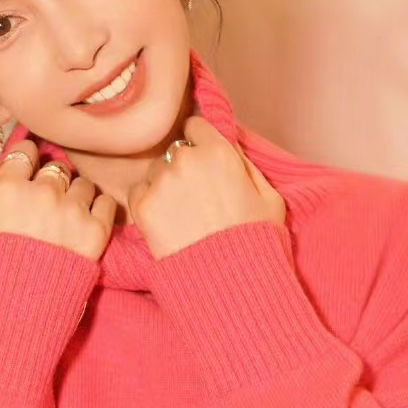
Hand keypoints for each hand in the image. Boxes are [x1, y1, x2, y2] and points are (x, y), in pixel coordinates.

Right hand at [0, 137, 117, 263]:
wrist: (15, 319)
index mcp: (8, 189)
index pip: (25, 151)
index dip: (26, 160)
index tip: (28, 173)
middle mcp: (43, 193)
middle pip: (56, 168)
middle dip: (52, 181)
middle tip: (47, 204)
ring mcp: (72, 211)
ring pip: (83, 184)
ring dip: (76, 196)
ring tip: (67, 218)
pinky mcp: (96, 233)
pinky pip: (106, 204)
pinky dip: (98, 210)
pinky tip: (86, 225)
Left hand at [125, 115, 285, 259]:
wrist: (229, 282)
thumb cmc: (256, 241)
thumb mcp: (270, 197)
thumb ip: (246, 165)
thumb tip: (228, 147)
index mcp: (218, 152)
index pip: (195, 126)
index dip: (200, 143)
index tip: (202, 161)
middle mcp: (185, 160)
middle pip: (175, 151)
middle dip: (183, 168)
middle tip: (195, 197)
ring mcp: (161, 183)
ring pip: (155, 172)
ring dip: (165, 186)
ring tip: (183, 216)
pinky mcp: (143, 207)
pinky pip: (138, 193)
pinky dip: (148, 204)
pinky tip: (167, 223)